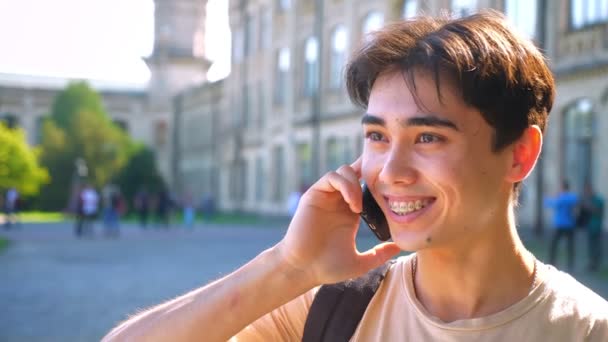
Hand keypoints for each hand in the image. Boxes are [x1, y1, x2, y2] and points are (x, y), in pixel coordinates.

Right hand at [274, 157, 400, 286]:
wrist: (303, 269)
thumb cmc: (327, 267)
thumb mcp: (361, 262)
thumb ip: (380, 254)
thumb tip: (400, 247)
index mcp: (350, 211)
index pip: (365, 185)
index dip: (377, 182)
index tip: (392, 191)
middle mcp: (338, 200)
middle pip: (356, 172)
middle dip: (369, 178)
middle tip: (377, 196)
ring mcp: (326, 196)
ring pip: (344, 171)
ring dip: (356, 184)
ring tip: (359, 207)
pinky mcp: (314, 194)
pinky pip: (331, 177)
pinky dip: (345, 185)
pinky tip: (352, 205)